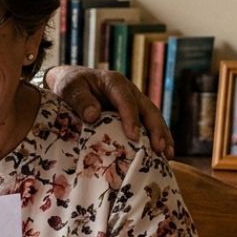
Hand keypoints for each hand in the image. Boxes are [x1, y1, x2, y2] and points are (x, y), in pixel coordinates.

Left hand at [44, 66, 172, 157]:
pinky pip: (148, 125)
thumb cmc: (69, 85)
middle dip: (156, 129)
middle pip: (148, 109)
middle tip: (160, 149)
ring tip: (168, 155)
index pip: (126, 100)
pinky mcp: (134, 114)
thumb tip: (93, 116)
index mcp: (114, 82)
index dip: (131, 117)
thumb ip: (80, 100)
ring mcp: (134, 102)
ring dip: (162, 136)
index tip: (133, 136)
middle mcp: (129, 91)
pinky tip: (162, 155)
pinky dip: (156, 138)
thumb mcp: (69, 88)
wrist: (71, 82)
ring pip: (153, 118)